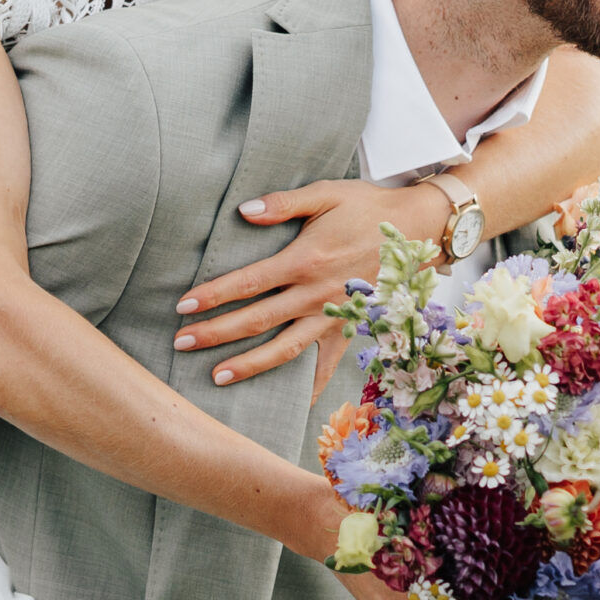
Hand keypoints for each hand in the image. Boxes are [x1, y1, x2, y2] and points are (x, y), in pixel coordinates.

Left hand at [173, 179, 449, 385]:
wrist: (417, 228)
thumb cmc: (366, 206)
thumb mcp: (325, 193)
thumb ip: (283, 203)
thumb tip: (244, 211)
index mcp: (305, 260)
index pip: (248, 283)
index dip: (213, 296)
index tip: (183, 308)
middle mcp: (317, 294)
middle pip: (257, 320)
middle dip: (216, 333)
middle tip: (181, 343)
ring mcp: (334, 316)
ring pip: (286, 349)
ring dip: (250, 365)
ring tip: (217, 377)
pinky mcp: (350, 327)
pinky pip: (327, 364)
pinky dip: (309, 387)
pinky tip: (289, 406)